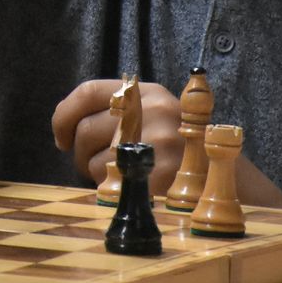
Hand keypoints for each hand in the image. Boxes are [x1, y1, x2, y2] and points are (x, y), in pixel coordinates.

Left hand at [51, 79, 183, 195]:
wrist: (218, 173)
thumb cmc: (173, 145)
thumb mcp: (151, 114)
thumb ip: (114, 111)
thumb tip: (64, 129)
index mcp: (145, 92)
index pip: (88, 92)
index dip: (64, 117)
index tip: (62, 138)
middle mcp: (153, 111)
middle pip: (86, 130)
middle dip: (81, 153)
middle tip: (96, 164)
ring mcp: (159, 142)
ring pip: (94, 161)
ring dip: (97, 175)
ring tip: (120, 175)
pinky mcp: (160, 175)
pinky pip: (112, 185)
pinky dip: (112, 190)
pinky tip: (130, 187)